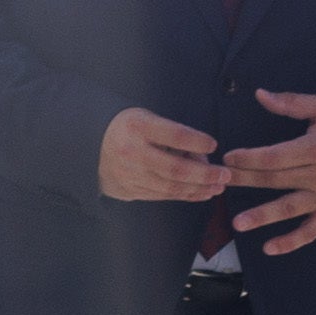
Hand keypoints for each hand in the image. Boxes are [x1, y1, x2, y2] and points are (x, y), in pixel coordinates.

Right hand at [96, 106, 225, 202]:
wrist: (90, 145)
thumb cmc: (127, 128)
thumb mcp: (146, 118)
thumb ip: (173, 135)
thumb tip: (202, 155)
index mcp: (137, 127)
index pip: (174, 135)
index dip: (197, 142)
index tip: (213, 144)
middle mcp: (132, 152)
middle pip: (175, 168)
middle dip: (205, 174)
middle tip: (225, 175)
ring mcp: (130, 175)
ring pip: (171, 186)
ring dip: (199, 188)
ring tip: (218, 186)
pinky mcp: (130, 190)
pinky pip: (162, 196)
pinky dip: (185, 195)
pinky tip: (201, 193)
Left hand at [216, 90, 315, 255]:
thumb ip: (293, 103)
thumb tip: (260, 95)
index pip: (276, 157)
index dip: (250, 158)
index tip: (228, 158)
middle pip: (275, 180)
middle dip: (245, 181)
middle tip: (220, 184)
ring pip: (290, 208)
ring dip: (263, 216)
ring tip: (237, 223)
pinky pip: (311, 232)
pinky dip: (291, 242)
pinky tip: (269, 248)